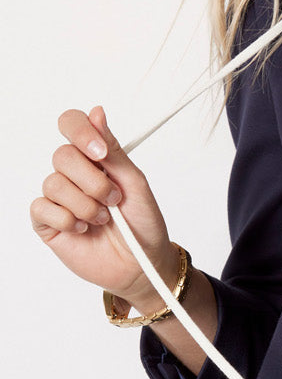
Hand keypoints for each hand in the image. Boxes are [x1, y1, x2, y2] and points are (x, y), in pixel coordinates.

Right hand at [31, 105, 176, 300]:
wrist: (141, 265)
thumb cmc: (143, 224)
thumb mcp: (135, 183)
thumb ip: (114, 150)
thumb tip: (98, 113)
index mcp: (96, 158)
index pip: (72, 124)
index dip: (80, 132)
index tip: (100, 152)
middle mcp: (74, 174)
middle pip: (62, 155)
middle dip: (93, 182)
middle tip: (113, 200)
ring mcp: (59, 197)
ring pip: (53, 183)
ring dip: (85, 205)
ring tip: (103, 220)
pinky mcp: (48, 222)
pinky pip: (42, 207)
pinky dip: (67, 219)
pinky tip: (83, 229)